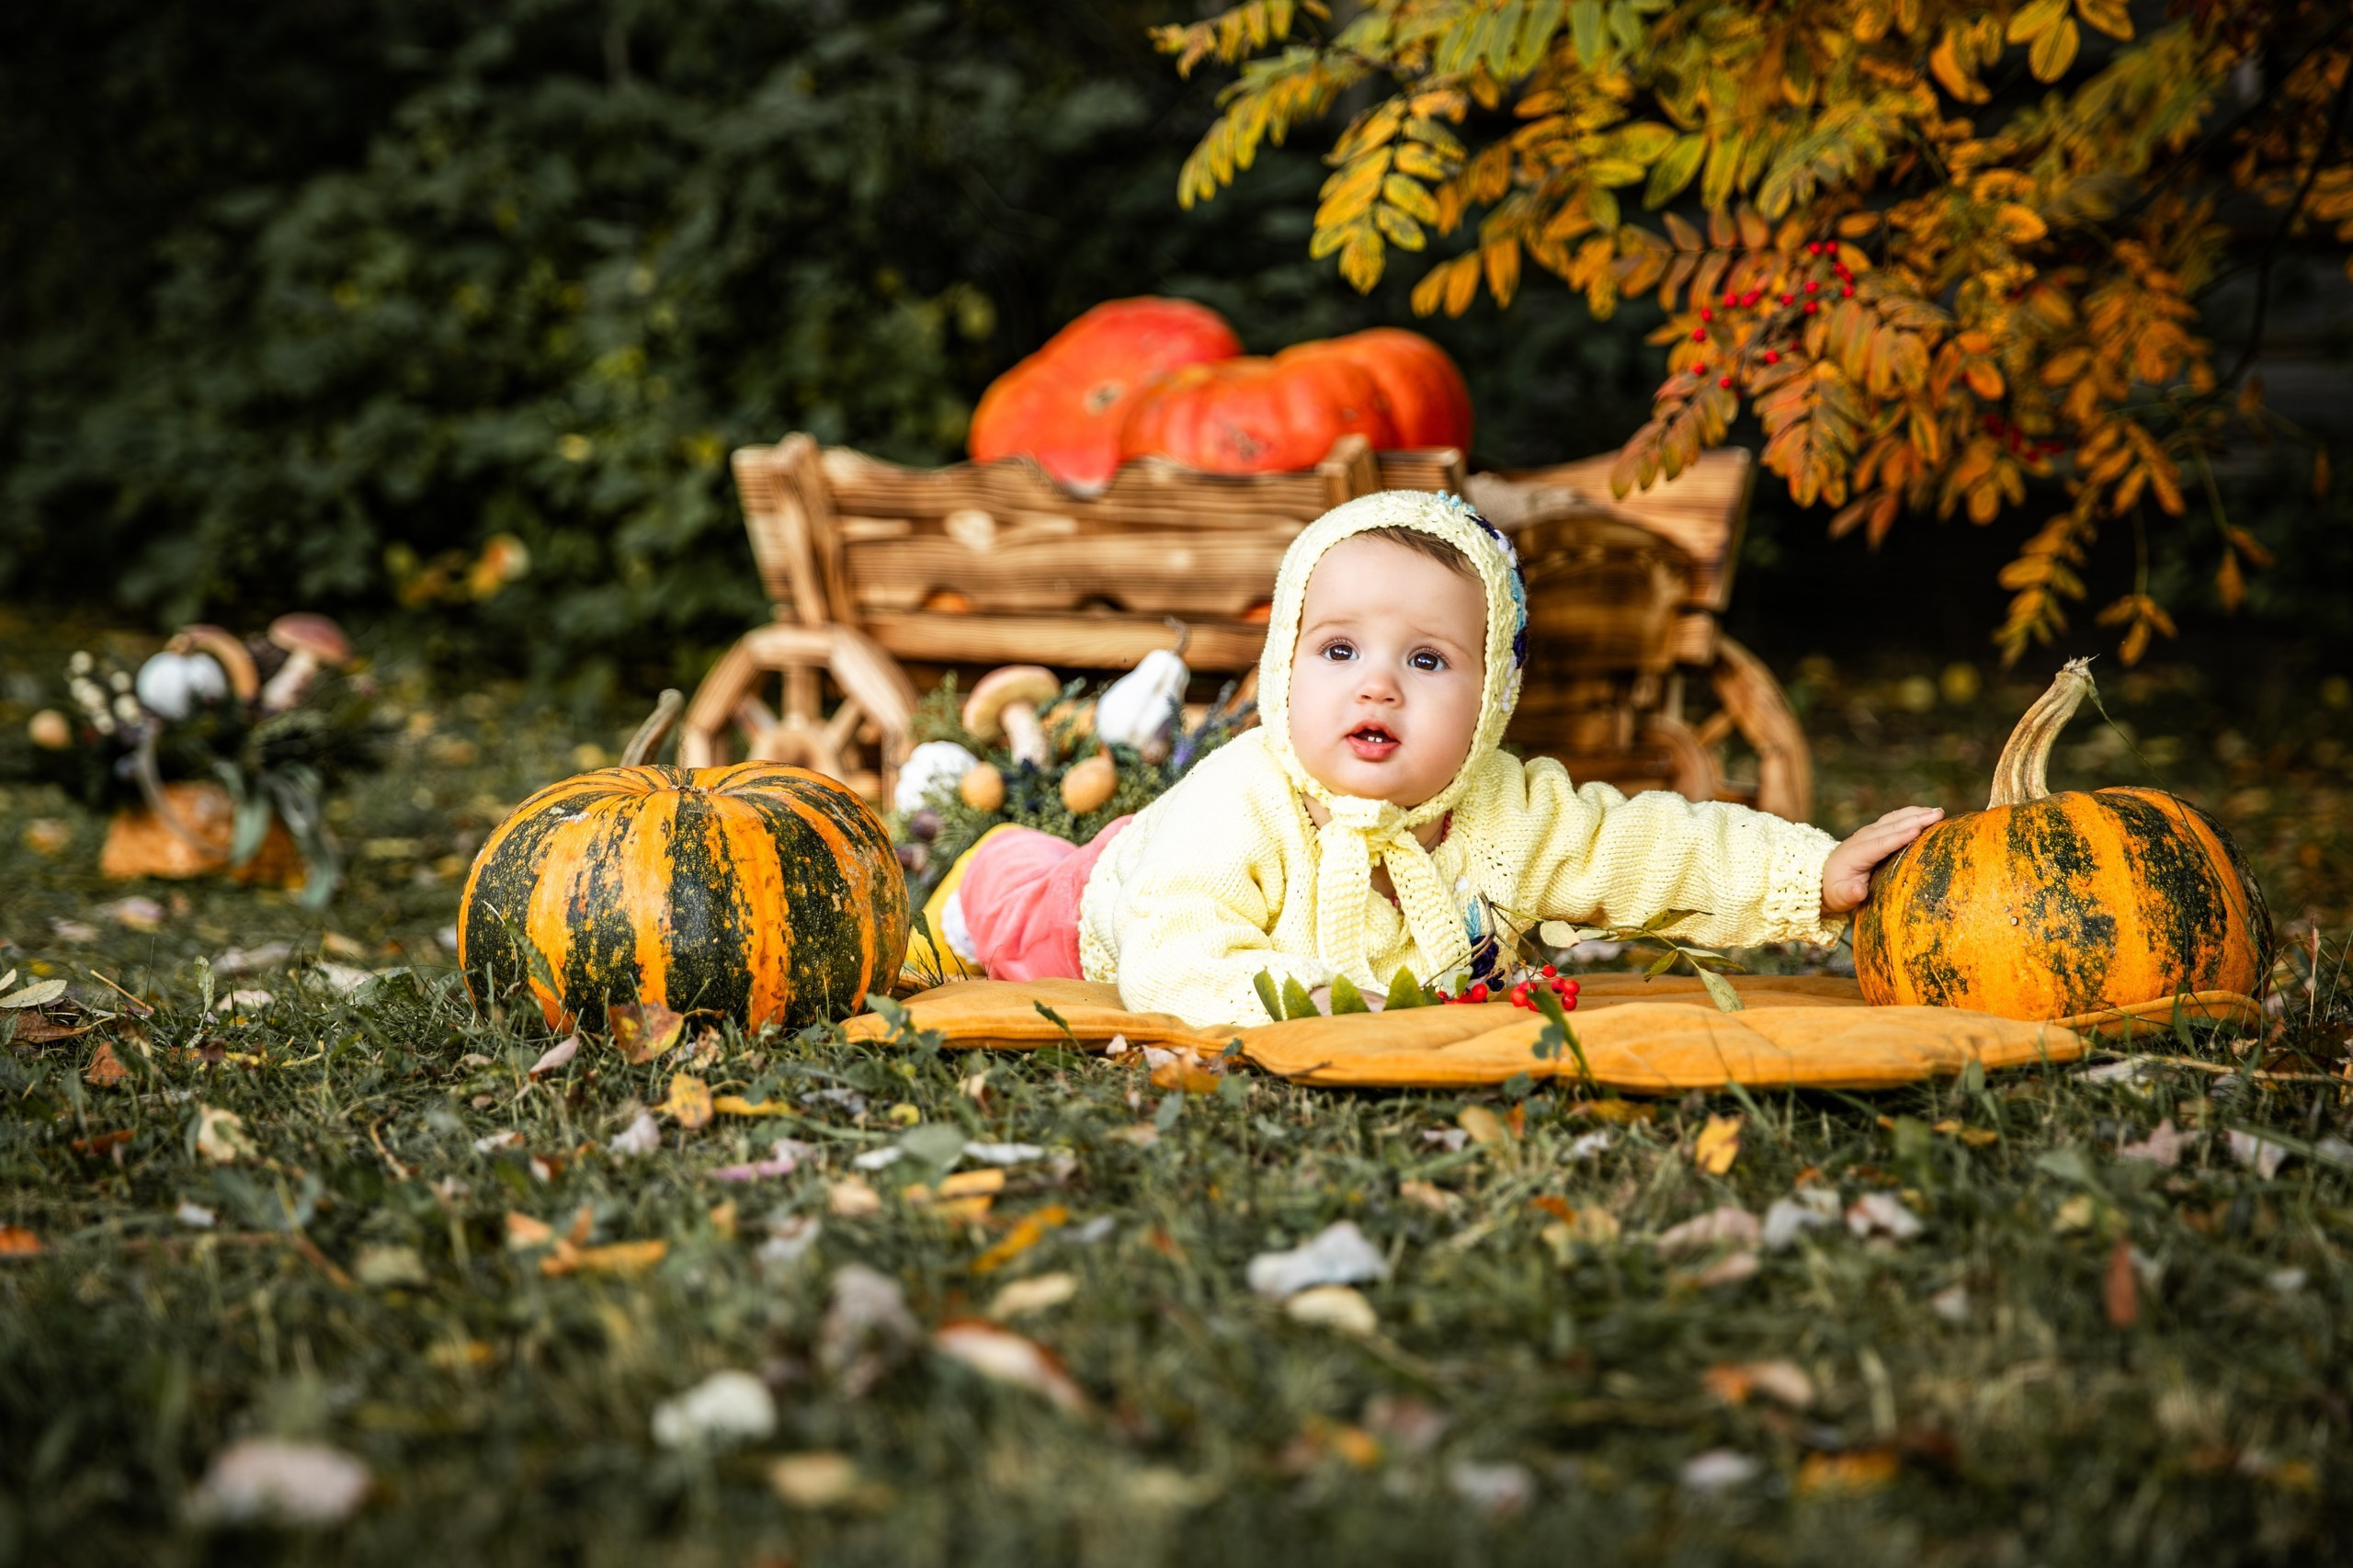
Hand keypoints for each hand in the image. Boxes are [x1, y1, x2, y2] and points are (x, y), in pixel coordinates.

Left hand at [1819, 806, 1944, 914]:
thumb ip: (1849, 893)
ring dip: (1916, 814)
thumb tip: (1859, 891)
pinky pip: (1895, 820)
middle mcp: (1862, 838)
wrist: (1825, 877)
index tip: (1916, 830)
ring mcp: (1870, 833)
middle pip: (1891, 827)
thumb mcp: (1839, 896)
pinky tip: (1928, 813)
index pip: (1879, 844)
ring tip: (1938, 812)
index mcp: (1855, 854)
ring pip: (1894, 819)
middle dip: (1915, 820)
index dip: (1898, 837)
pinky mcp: (1876, 831)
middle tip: (1938, 815)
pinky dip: (1911, 814)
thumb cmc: (1836, 890)